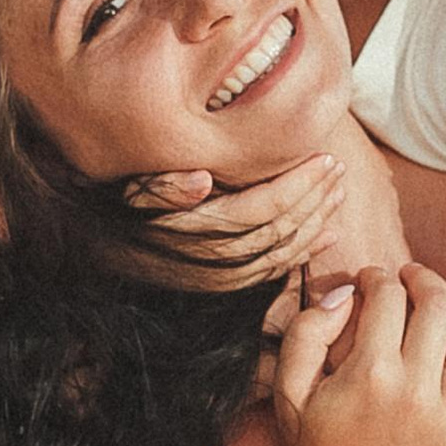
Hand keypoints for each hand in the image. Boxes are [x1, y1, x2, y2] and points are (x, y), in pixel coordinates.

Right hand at [120, 152, 343, 293]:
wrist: (106, 262)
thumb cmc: (122, 215)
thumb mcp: (133, 194)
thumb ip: (165, 187)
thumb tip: (200, 181)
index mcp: (203, 230)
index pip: (267, 205)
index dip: (300, 183)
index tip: (326, 158)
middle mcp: (220, 260)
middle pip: (284, 228)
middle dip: (316, 199)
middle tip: (339, 170)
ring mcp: (226, 278)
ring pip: (286, 251)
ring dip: (317, 222)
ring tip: (339, 194)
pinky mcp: (228, 287)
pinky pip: (276, 272)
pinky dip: (305, 253)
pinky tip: (327, 236)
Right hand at [269, 263, 445, 445]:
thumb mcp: (289, 391)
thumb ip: (307, 332)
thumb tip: (346, 291)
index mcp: (368, 373)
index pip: (385, 298)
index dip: (376, 278)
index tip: (369, 281)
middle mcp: (415, 388)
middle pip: (434, 306)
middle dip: (421, 278)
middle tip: (409, 276)